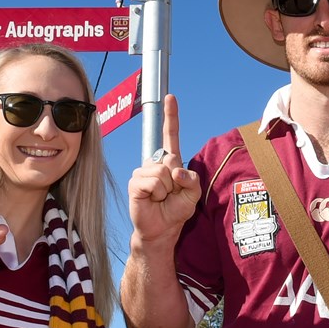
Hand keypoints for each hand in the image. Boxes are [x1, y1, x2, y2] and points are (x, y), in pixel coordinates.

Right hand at [128, 94, 199, 246]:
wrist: (161, 230)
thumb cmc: (176, 211)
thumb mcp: (193, 195)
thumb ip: (192, 180)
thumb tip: (175, 170)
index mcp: (170, 162)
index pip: (170, 136)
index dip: (171, 116)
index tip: (171, 97)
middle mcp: (155, 163)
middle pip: (172, 159)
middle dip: (178, 181)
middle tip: (171, 196)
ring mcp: (143, 171)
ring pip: (163, 172)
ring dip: (167, 190)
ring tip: (161, 199)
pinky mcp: (135, 182)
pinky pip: (153, 182)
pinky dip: (158, 194)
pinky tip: (153, 200)